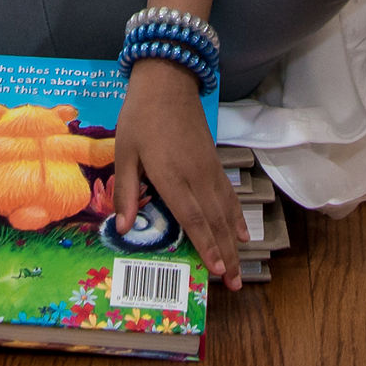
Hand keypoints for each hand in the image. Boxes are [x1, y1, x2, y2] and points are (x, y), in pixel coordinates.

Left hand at [112, 58, 245, 285]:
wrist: (167, 81)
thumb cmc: (139, 116)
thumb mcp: (124, 151)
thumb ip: (125, 190)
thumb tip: (121, 227)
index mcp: (170, 175)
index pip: (191, 216)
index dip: (204, 244)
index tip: (215, 269)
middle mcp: (195, 176)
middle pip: (214, 221)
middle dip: (225, 254)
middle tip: (233, 284)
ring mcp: (208, 169)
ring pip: (226, 211)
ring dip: (234, 242)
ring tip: (239, 269)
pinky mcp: (214, 162)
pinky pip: (229, 195)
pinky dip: (237, 216)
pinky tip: (243, 233)